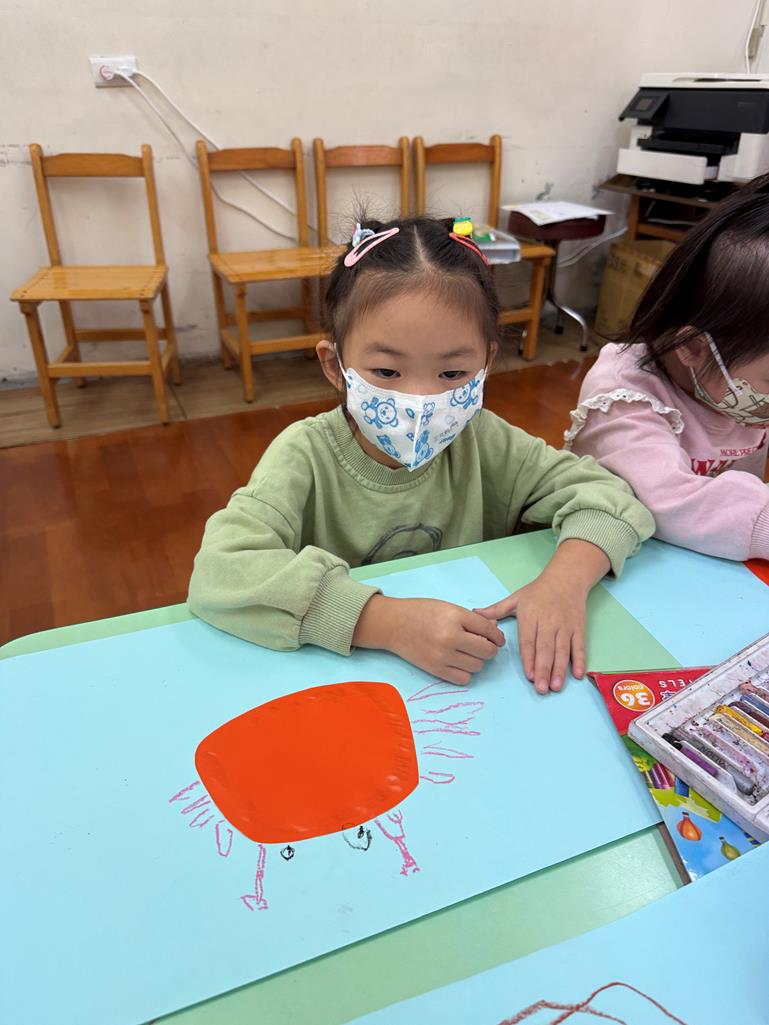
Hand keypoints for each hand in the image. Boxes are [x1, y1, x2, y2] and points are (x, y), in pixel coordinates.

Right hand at [353, 595, 504, 684]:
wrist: (393, 625)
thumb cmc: (421, 612)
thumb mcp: (449, 608)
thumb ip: (473, 619)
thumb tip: (495, 629)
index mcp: (455, 617)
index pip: (488, 630)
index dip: (498, 636)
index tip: (498, 639)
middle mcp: (450, 637)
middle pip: (487, 651)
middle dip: (490, 649)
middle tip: (483, 645)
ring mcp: (442, 656)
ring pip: (477, 666)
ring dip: (477, 661)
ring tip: (467, 652)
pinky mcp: (435, 670)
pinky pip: (464, 679)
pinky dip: (466, 672)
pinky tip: (459, 662)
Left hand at [477, 578, 585, 693]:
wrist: (566, 578)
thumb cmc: (538, 591)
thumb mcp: (516, 598)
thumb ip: (496, 609)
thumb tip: (475, 614)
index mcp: (530, 616)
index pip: (529, 640)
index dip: (529, 659)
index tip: (529, 676)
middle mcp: (548, 622)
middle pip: (546, 649)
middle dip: (544, 669)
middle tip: (541, 689)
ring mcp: (565, 626)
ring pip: (563, 650)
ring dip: (560, 669)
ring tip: (556, 686)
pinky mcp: (579, 628)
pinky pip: (579, 646)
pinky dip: (580, 660)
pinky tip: (578, 675)